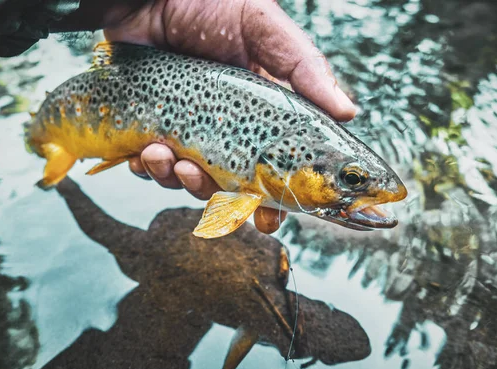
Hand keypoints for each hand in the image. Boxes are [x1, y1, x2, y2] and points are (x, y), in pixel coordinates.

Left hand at [103, 0, 356, 233]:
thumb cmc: (208, 4)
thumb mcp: (262, 28)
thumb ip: (303, 68)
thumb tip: (348, 112)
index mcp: (261, 112)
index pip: (275, 167)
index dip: (276, 199)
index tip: (271, 219)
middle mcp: (226, 128)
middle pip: (230, 185)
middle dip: (220, 197)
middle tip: (212, 188)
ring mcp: (187, 131)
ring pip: (189, 181)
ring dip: (179, 181)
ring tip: (169, 157)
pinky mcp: (152, 129)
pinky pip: (151, 167)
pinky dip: (149, 168)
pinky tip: (148, 149)